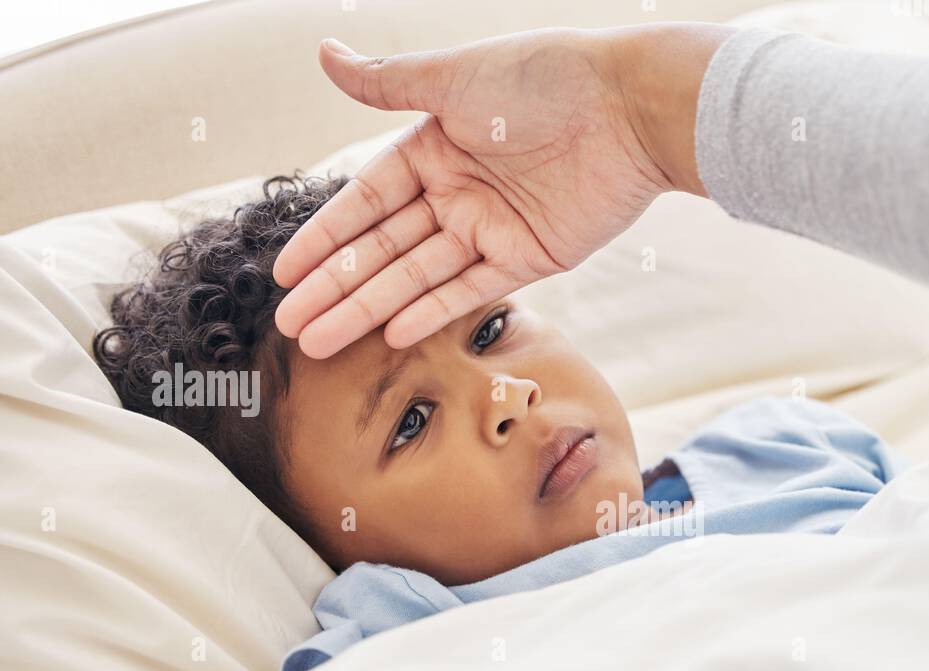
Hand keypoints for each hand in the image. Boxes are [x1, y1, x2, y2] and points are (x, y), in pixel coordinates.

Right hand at [273, 24, 732, 358]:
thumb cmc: (544, 78)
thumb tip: (324, 53)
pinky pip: (470, 291)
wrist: (628, 108)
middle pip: (382, 250)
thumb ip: (388, 83)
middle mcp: (455, 192)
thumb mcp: (454, 78)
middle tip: (288, 329)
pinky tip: (391, 334)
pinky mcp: (528, 257)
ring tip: (320, 344)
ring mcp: (489, 228)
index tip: (285, 275)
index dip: (323, 239)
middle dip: (334, 289)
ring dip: (368, 310)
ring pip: (416, 278)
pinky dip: (432, 311)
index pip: (363, 203)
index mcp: (432, 148)